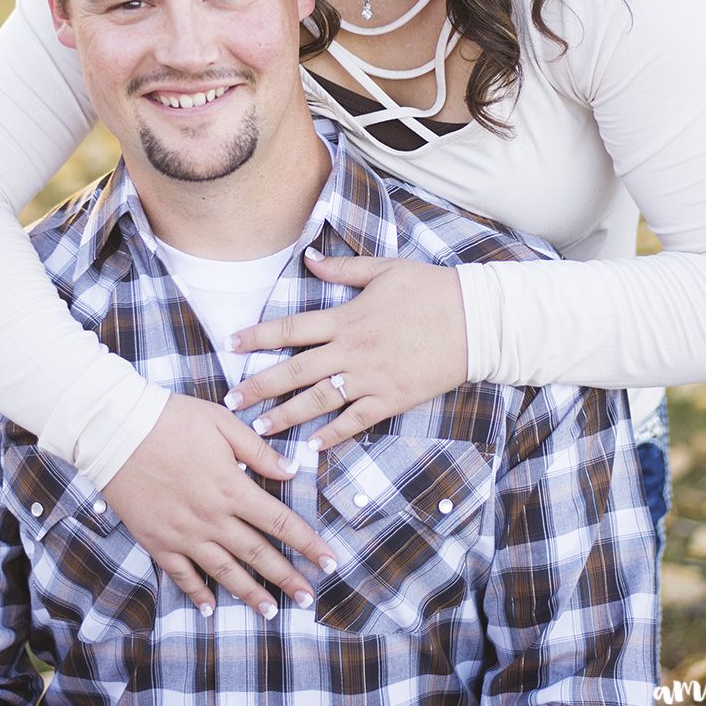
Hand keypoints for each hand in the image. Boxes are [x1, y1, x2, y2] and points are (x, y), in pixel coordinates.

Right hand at [101, 392, 336, 619]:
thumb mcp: (222, 423)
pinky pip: (182, 575)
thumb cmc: (171, 419)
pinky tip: (210, 607)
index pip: (279, 522)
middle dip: (287, 578)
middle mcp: (212, 518)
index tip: (329, 561)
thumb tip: (292, 470)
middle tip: (309, 598)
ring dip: (250, 593)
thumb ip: (258, 450)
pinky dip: (198, 593)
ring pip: (224, 572)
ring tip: (271, 612)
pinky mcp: (158, 541)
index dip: (307, 544)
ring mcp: (184, 534)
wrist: (117, 432)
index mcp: (232, 488)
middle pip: (257, 554)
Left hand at [223, 252, 467, 448]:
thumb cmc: (430, 290)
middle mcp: (352, 350)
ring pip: (320, 400)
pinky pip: (356, 421)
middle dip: (260, 386)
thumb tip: (309, 259)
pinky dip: (333, 435)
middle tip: (231, 401)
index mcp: (347, 317)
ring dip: (287, 415)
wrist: (474, 321)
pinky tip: (312, 447)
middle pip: (296, 370)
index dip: (258, 336)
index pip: (291, 328)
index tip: (231, 343)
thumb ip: (343, 269)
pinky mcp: (392, 399)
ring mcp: (371, 378)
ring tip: (260, 428)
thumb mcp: (385, 269)